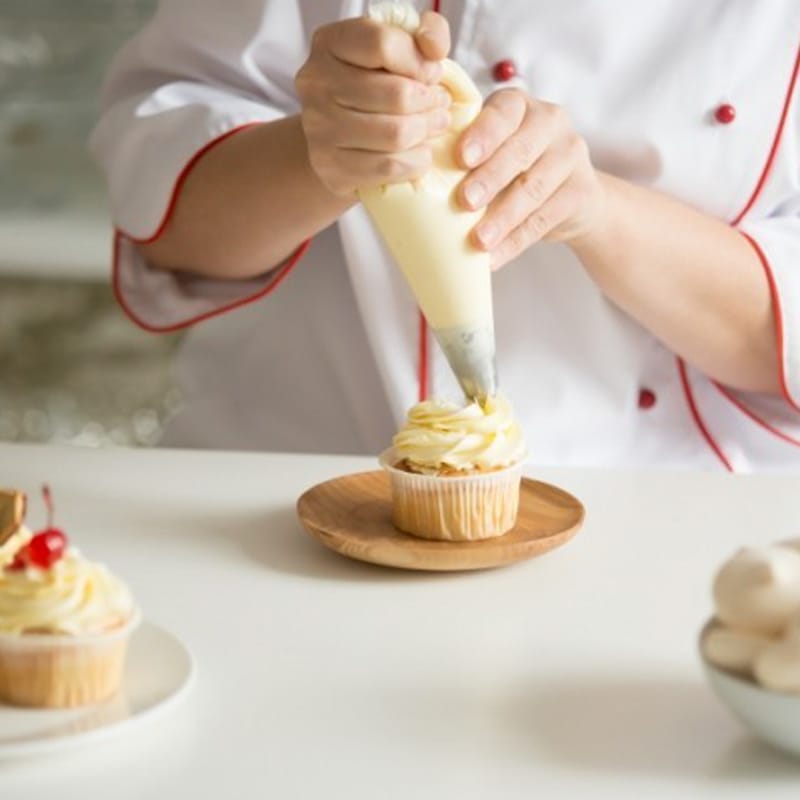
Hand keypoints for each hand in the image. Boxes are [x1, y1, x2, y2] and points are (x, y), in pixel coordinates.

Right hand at [295, 12, 451, 195]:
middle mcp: (316, 85)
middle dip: (430, 102)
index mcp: (329, 43)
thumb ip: (426, 34)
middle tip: (440, 105)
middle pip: (396, 95)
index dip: (419, 62)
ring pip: (396, 134)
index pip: (383, 45)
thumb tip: (435, 49)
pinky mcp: (331, 168)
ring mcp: (319, 130)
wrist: (340, 138)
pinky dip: (416, 161)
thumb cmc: (375, 86)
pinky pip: (389, 166)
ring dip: (426, 131)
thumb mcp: (398, 49)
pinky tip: (420, 152)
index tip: (432, 73)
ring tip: (434, 125)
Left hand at [456, 89, 605, 268]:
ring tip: (478, 241)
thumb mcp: (490, 154)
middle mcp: (549, 121)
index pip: (502, 113)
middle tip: (465, 201)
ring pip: (533, 188)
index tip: (461, 158)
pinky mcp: (582, 190)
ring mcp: (570, 154)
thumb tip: (420, 189)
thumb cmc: (512, 170)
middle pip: (519, 151)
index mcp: (518, 105)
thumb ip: (464, 161)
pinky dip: (516, 241)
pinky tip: (494, 257)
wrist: (571, 196)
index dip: (482, 135)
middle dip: (490, 178)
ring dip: (502, 217)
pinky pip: (545, 219)